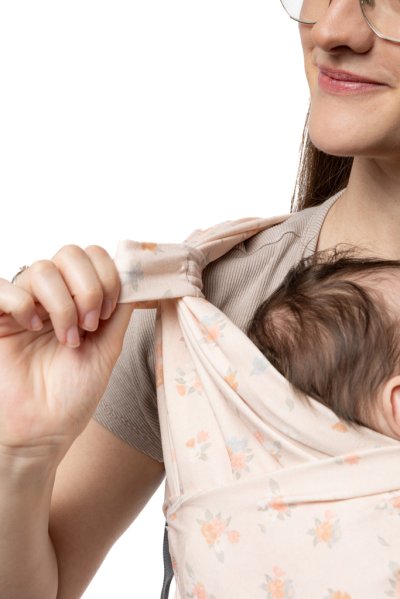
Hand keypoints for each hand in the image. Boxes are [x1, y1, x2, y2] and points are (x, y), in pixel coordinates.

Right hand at [0, 244, 135, 463]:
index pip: (93, 256)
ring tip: (66, 338)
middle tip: (90, 325)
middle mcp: (52, 295)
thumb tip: (139, 279)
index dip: (107, 277)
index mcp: (78, 298)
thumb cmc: (73, 394)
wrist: (43, 430)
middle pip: (71, 253)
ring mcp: (24, 304)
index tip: (110, 313)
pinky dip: (23, 303)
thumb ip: (121, 310)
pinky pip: (3, 287)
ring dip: (63, 305)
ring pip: (42, 268)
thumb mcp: (108, 347)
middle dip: (89, 287)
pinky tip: (32, 327)